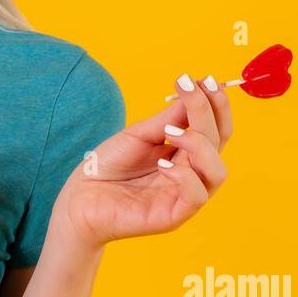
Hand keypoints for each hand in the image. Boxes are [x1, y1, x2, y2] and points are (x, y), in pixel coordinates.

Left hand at [51, 71, 232, 252]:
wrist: (79, 198)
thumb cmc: (108, 166)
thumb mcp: (139, 135)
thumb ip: (168, 119)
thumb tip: (196, 90)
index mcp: (185, 154)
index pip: (215, 129)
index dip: (216, 105)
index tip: (206, 79)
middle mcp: (191, 174)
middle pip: (218, 144)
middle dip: (208, 113)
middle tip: (190, 89)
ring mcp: (184, 197)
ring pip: (216, 172)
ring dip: (200, 144)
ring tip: (171, 132)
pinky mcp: (173, 217)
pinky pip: (196, 196)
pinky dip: (185, 177)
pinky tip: (163, 164)